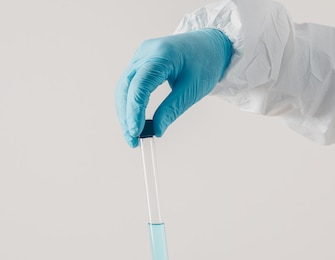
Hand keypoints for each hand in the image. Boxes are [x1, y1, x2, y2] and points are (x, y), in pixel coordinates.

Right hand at [115, 29, 231, 146]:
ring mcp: (141, 55)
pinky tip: (133, 119)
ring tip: (132, 135)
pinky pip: (129, 84)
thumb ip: (172, 109)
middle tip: (132, 140)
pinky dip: (130, 103)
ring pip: (124, 87)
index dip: (134, 111)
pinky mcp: (140, 61)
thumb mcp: (192, 89)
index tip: (136, 133)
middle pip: (126, 87)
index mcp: (161, 55)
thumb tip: (156, 130)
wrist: (210, 44)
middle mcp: (146, 52)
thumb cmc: (205, 62)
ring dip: (125, 112)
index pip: (140, 86)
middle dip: (126, 116)